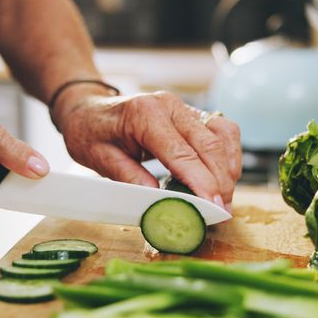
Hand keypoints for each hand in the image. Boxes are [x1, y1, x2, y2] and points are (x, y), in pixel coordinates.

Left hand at [51, 87, 241, 210]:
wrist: (87, 108)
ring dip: (229, 168)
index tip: (213, 206)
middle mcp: (169, 105)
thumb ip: (130, 178)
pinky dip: (229, 154)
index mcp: (145, 114)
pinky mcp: (191, 113)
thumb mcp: (99, 159)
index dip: (202, 182)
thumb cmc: (90, 132)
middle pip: (209, 144)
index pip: (182, 153)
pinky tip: (225, 176)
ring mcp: (183, 107)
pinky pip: (222, 129)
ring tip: (225, 199)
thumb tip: (159, 201)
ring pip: (222, 134)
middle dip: (221, 181)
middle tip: (222, 212)